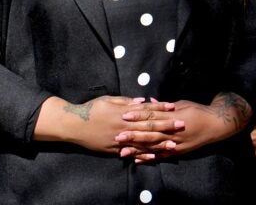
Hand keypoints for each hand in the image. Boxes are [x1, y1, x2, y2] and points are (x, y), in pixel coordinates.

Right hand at [34, 96, 181, 154]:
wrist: (74, 125)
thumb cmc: (91, 109)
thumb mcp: (108, 100)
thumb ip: (126, 101)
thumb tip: (143, 100)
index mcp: (124, 112)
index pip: (146, 110)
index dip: (160, 108)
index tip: (173, 107)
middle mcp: (124, 126)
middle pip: (149, 126)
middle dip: (166, 126)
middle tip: (181, 126)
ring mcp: (120, 140)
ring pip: (143, 142)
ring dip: (159, 143)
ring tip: (173, 145)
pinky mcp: (114, 150)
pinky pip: (131, 153)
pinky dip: (142, 155)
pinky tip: (154, 157)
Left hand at [116, 92, 252, 161]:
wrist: (216, 124)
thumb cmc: (198, 110)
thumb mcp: (181, 103)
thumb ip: (164, 105)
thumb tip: (149, 101)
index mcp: (173, 116)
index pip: (152, 115)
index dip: (138, 115)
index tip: (124, 115)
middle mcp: (173, 130)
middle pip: (150, 132)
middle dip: (133, 135)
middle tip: (118, 136)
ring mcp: (176, 142)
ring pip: (154, 146)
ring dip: (138, 149)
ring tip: (123, 152)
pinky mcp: (179, 151)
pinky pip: (162, 156)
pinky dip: (150, 158)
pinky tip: (139, 160)